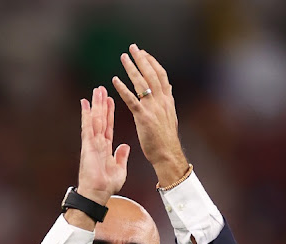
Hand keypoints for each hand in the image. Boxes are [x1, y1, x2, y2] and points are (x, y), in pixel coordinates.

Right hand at [77, 86, 129, 205]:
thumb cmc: (106, 186)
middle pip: (101, 119)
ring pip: (95, 119)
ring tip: (97, 91)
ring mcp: (92, 143)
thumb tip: (125, 147)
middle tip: (102, 89)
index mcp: (106, 147)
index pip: (108, 126)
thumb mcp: (119, 169)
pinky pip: (87, 127)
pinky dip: (86, 115)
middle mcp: (98, 142)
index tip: (111, 100)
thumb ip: (121, 157)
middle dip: (102, 104)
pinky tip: (85, 104)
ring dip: (96, 105)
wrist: (98, 194)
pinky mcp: (87, 146)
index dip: (110, 113)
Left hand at [112, 45, 187, 186]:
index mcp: (167, 101)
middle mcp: (161, 101)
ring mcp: (153, 108)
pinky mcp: (144, 117)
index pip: (161, 76)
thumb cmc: (166, 139)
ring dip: (132, 68)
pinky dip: (123, 88)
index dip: (153, 63)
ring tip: (123, 57)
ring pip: (142, 83)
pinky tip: (115, 80)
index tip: (144, 53)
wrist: (167, 154)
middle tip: (133, 48)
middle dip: (142, 59)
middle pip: (152, 74)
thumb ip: (167, 101)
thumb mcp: (170, 116)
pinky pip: (131, 100)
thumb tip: (167, 89)